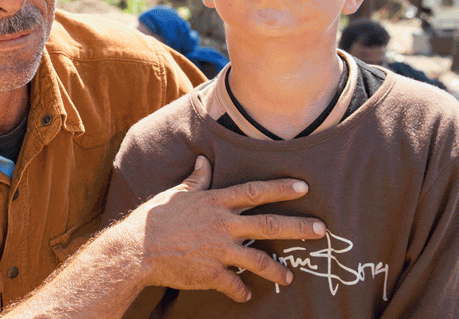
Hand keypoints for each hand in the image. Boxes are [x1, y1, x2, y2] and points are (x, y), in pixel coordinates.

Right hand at [117, 156, 325, 302]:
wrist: (137, 249)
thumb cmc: (155, 218)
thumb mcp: (176, 194)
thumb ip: (195, 180)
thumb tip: (204, 161)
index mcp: (215, 202)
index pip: (255, 191)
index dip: (281, 188)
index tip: (304, 187)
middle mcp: (222, 225)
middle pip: (269, 224)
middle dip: (298, 227)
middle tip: (321, 230)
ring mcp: (219, 250)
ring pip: (259, 260)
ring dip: (276, 269)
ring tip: (288, 277)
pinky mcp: (211, 273)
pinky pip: (234, 285)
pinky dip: (241, 292)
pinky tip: (246, 296)